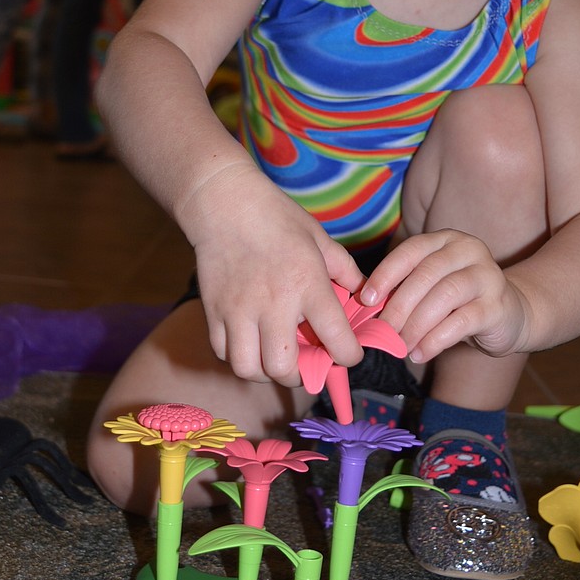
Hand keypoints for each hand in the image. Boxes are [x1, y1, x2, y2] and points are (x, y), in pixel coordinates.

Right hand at [185, 163, 364, 385]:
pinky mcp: (213, 311)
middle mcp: (272, 304)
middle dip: (301, 376)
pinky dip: (238, 357)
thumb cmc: (276, 218)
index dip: (349, 356)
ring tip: (274, 359)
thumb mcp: (320, 239)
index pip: (337, 340)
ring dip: (265, 372)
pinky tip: (250, 344)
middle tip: (306, 364)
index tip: (347, 355)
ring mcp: (238, 310)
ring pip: (248, 368)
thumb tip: (367, 297)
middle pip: (285, 368)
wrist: (224, 203)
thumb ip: (346, 272)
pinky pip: (223, 353)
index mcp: (307, 284)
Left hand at [359, 229, 530, 361]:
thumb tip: (367, 307)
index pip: (412, 250)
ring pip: (444, 296)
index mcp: (447, 240)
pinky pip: (461, 322)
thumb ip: (405, 288)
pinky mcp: (497, 306)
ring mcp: (487, 276)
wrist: (512, 314)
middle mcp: (469, 250)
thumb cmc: (461, 301)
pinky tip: (420, 353)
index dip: (387, 273)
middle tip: (382, 330)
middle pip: (426, 274)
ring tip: (401, 344)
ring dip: (416, 324)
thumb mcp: (432, 286)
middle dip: (399, 305)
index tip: (367, 299)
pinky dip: (435, 340)